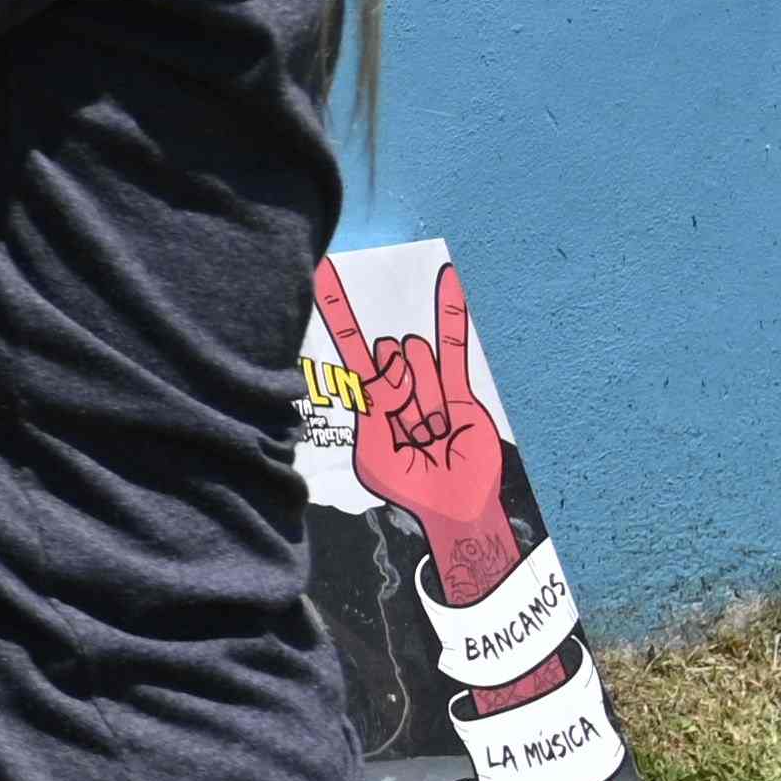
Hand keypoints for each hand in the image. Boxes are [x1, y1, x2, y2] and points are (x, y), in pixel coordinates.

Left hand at [317, 253, 525, 592]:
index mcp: (368, 401)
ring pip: (418, 364)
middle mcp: (396, 385)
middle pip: (388, 365)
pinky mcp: (458, 389)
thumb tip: (398, 356)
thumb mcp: (377, 453)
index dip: (340, 315)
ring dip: (426, 405)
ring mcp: (427, 384)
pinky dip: (451, 312)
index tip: (323, 274)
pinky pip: (453, 346)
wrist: (455, 506)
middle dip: (401, 401)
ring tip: (432, 434)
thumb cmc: (408, 486)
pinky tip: (447, 277)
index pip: (350, 352)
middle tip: (412, 437)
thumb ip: (377, 405)